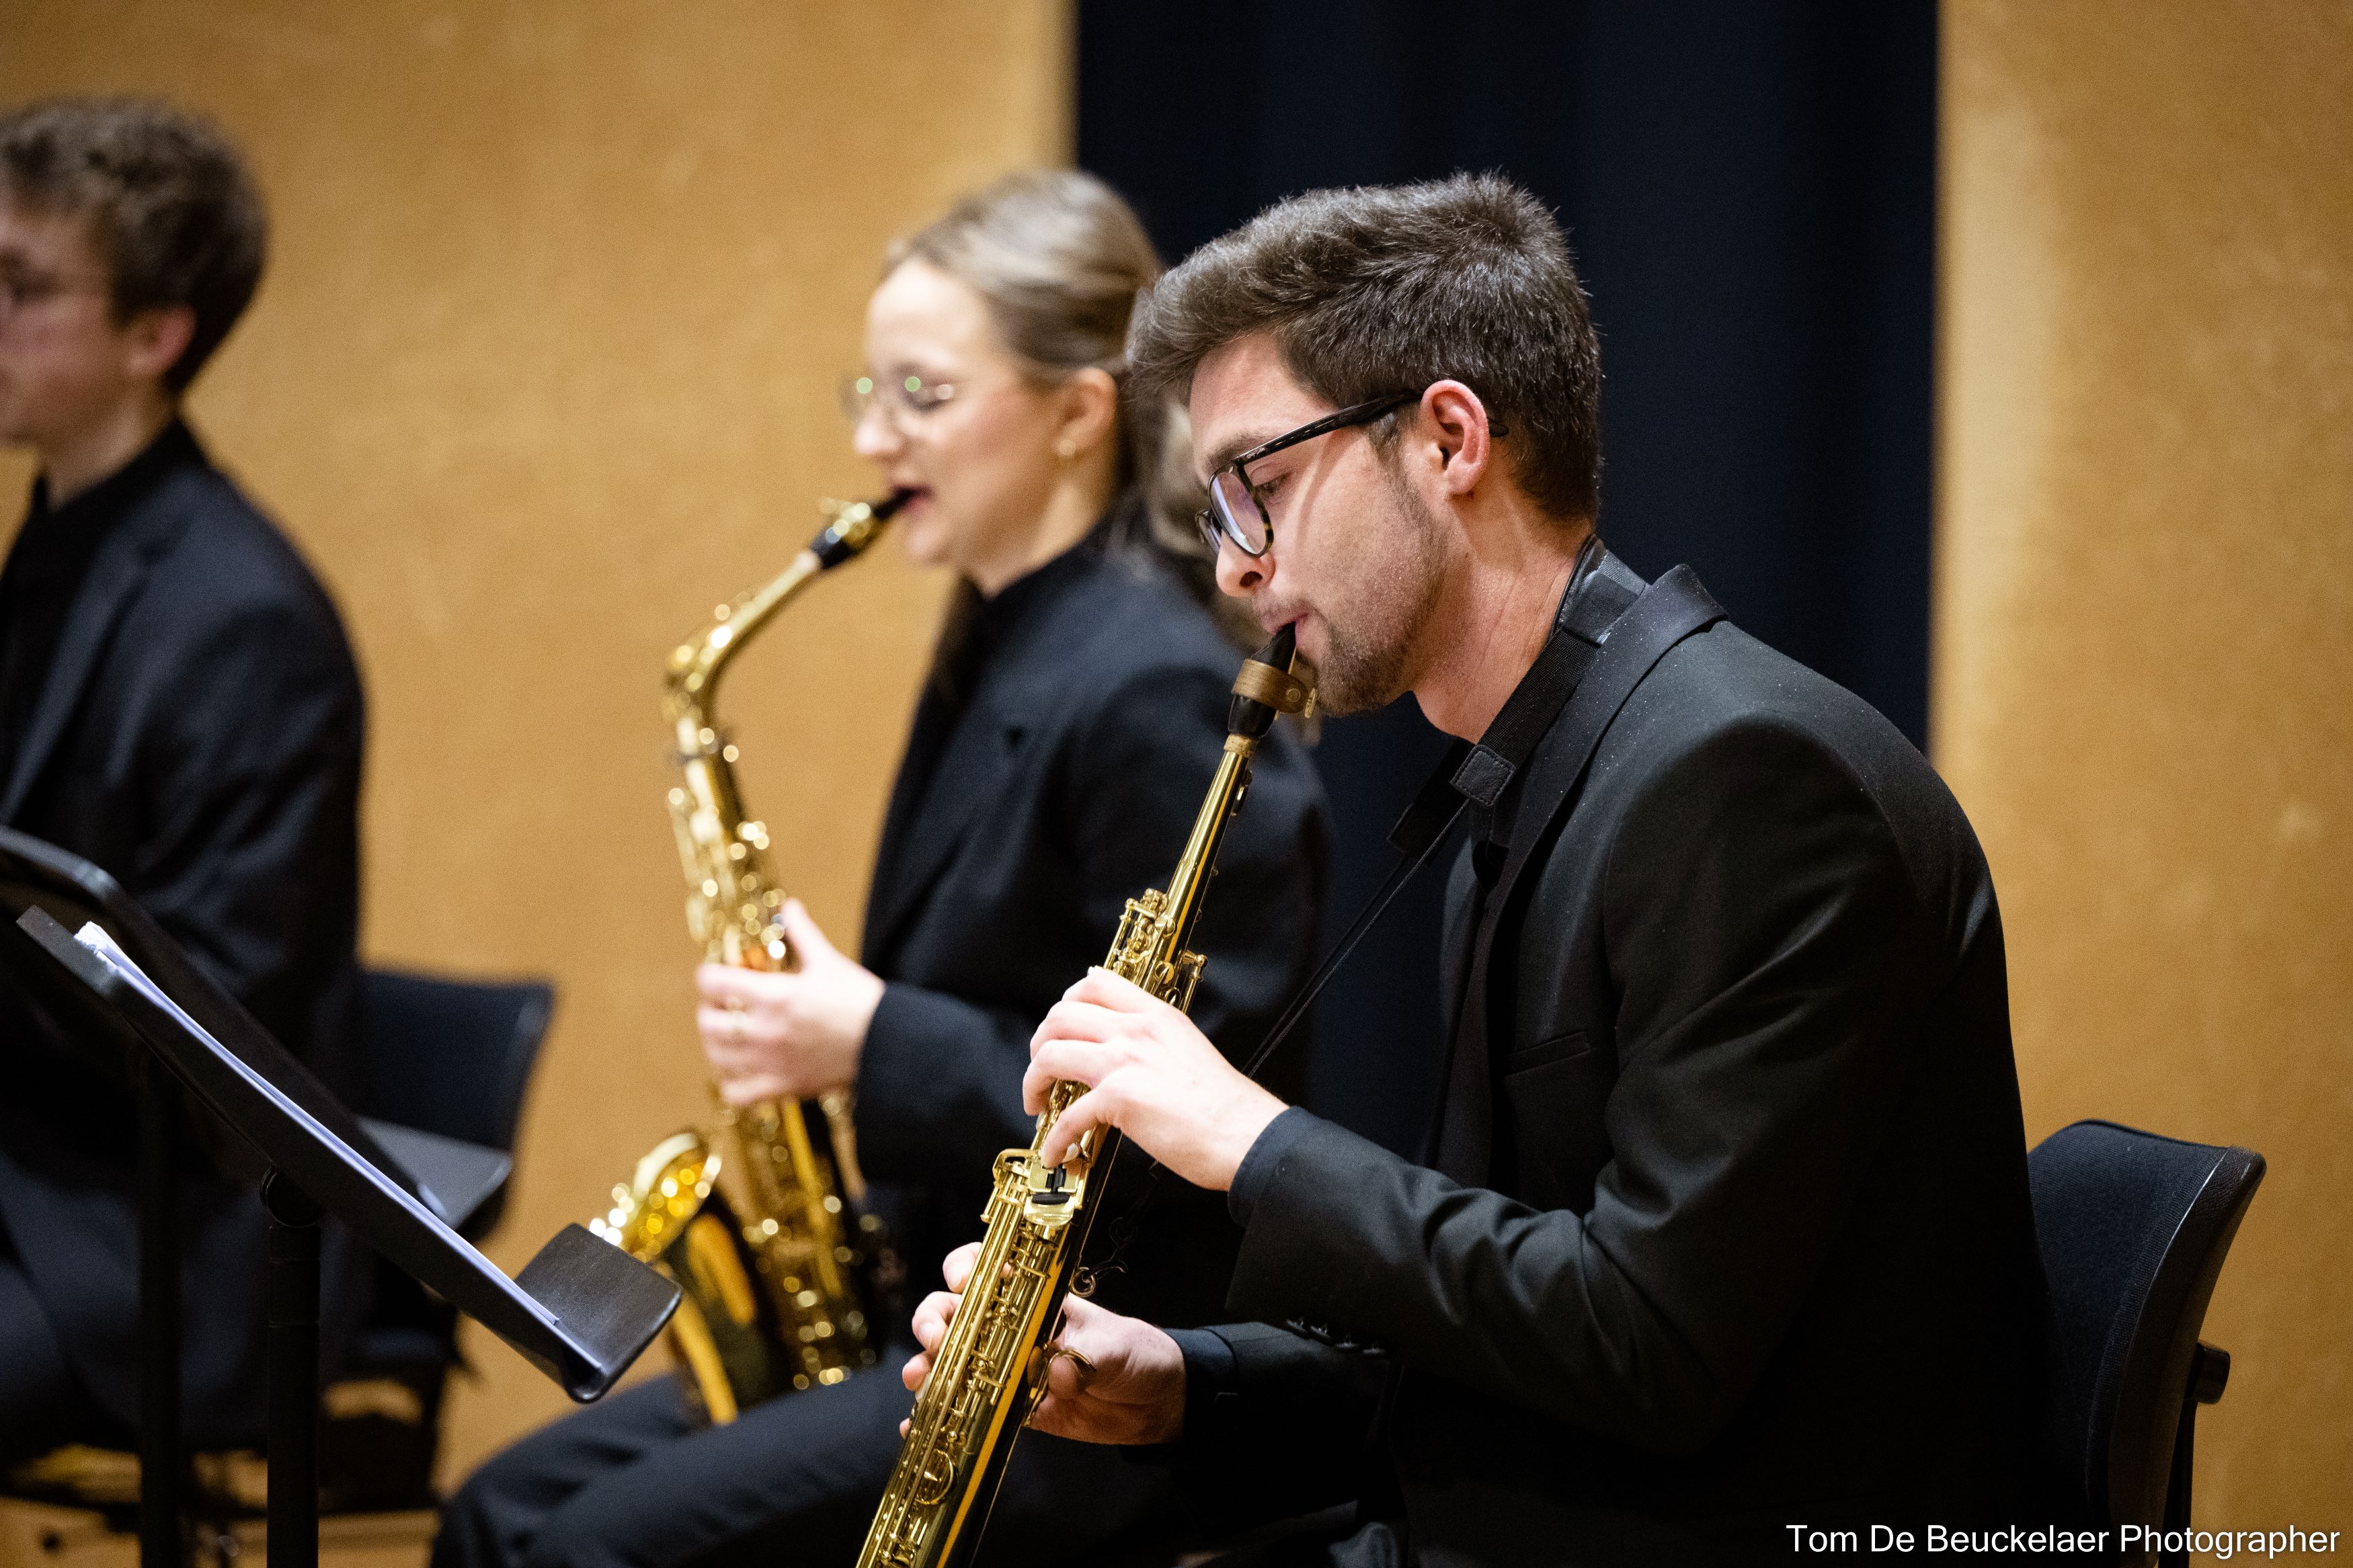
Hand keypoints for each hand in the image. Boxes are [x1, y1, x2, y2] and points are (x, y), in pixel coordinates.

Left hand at [696, 900, 883, 1105]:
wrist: (885, 1041)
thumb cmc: (859, 1000)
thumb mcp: (828, 960)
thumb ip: (801, 933)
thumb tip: (788, 907)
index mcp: (774, 996)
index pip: (713, 983)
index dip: (709, 975)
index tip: (717, 973)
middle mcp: (765, 1031)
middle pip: (707, 1022)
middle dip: (709, 1009)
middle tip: (721, 1003)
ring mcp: (771, 1062)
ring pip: (717, 1056)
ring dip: (715, 1042)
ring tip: (726, 1034)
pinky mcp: (782, 1086)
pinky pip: (737, 1093)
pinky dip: (730, 1083)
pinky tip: (740, 1070)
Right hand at [902, 1242, 1187, 1444]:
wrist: (1155, 1403)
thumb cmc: (1136, 1354)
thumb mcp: (1117, 1348)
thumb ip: (1089, 1358)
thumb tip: (1058, 1371)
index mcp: (1035, 1297)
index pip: (989, 1268)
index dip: (966, 1269)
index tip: (960, 1284)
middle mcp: (1010, 1327)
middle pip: (955, 1312)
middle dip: (935, 1320)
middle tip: (936, 1339)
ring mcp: (1004, 1368)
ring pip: (952, 1359)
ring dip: (927, 1365)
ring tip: (918, 1380)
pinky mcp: (1007, 1407)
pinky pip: (965, 1407)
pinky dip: (938, 1414)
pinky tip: (915, 1425)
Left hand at [1025, 968, 1286, 1190]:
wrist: (1244, 1134)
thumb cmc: (1224, 1104)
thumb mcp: (1188, 1047)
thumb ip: (1155, 1038)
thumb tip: (1125, 1045)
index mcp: (1155, 1015)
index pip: (1095, 983)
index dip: (1065, 1003)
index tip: (1059, 1027)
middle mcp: (1136, 1030)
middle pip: (1060, 1016)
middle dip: (1039, 1043)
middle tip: (1042, 1069)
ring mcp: (1125, 1061)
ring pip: (1051, 1056)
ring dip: (1033, 1083)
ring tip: (1037, 1104)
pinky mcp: (1119, 1098)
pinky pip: (1067, 1116)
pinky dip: (1055, 1139)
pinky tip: (1058, 1152)